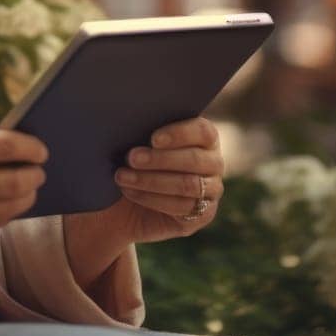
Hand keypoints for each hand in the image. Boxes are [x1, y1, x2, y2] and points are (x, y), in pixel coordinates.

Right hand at [0, 130, 47, 247]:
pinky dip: (3, 215)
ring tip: (27, 190)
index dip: (31, 149)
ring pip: (5, 210)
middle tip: (39, 172)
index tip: (42, 150)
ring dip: (24, 199)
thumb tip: (19, 152)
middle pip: (11, 183)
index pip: (4, 147)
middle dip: (34, 177)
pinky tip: (5, 206)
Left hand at [95, 114, 225, 244]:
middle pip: (195, 159)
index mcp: (203, 137)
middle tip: (131, 158)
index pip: (203, 131)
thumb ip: (143, 131)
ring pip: (188, 184)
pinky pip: (182, 207)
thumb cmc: (132, 163)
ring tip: (122, 177)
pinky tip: (131, 192)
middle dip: (160, 159)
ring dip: (152, 180)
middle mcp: (213, 162)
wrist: (124, 204)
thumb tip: (130, 120)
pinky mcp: (203, 215)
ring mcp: (211, 190)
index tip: (153, 139)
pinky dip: (152, 199)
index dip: (179, 134)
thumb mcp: (136, 144)